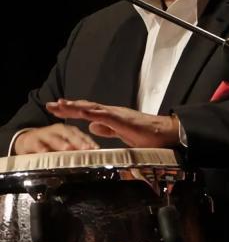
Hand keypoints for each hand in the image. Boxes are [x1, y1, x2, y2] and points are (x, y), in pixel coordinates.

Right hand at [14, 123, 99, 154]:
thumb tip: (91, 158)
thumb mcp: (64, 144)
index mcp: (69, 131)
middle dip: (79, 141)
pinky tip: (45, 152)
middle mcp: (59, 130)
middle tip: (86, 148)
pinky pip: (38, 144)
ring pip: (55, 138)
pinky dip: (41, 148)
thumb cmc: (51, 143)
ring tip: (68, 149)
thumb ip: (76, 150)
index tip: (96, 149)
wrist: (28, 139)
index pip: (81, 135)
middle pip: (70, 134)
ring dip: (62, 143)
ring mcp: (46, 134)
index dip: (89, 142)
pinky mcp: (33, 140)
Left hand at [46, 99, 179, 147]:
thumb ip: (108, 130)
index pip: (88, 112)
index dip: (72, 110)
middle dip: (68, 107)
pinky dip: (91, 113)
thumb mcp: (122, 134)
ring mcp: (117, 114)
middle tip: (50, 105)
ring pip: (92, 109)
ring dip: (75, 107)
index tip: (58, 109)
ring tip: (60, 105)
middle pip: (86, 108)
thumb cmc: (148, 136)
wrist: (165, 133)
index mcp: (111, 117)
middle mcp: (112, 112)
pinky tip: (80, 112)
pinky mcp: (123, 120)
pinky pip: (104, 115)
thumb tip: (92, 127)